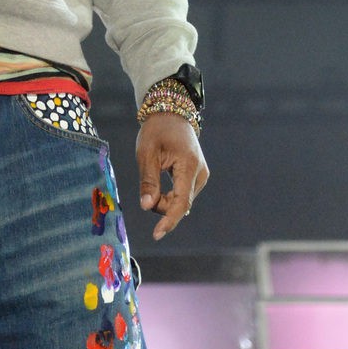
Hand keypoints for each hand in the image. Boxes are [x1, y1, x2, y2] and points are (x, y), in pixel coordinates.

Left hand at [136, 112, 208, 240]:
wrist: (171, 113)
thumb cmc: (156, 130)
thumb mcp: (146, 153)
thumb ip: (148, 180)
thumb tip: (146, 207)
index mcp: (189, 165)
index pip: (181, 202)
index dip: (169, 220)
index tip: (156, 234)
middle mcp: (200, 173)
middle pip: (180, 204)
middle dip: (161, 205)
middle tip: (146, 188)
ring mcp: (201, 175)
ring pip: (182, 201)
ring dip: (165, 199)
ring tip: (154, 176)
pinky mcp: (198, 176)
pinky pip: (184, 194)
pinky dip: (170, 194)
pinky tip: (162, 179)